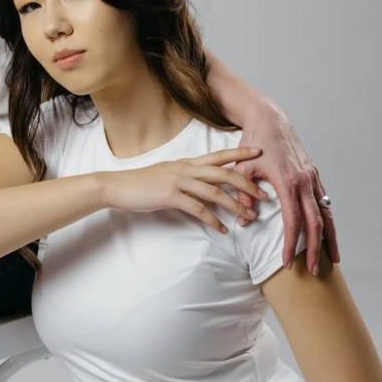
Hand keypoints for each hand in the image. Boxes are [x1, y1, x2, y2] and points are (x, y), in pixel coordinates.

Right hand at [100, 147, 265, 233]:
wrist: (117, 186)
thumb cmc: (141, 183)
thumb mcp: (167, 175)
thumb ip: (186, 178)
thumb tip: (202, 187)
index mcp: (186, 163)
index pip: (218, 156)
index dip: (239, 154)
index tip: (259, 153)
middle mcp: (185, 169)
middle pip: (223, 173)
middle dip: (246, 183)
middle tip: (264, 194)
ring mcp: (178, 181)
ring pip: (214, 192)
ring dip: (234, 205)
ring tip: (248, 216)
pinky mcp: (170, 196)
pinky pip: (198, 209)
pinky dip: (213, 220)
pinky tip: (222, 229)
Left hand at [232, 103, 339, 274]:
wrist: (268, 119)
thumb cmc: (254, 143)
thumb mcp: (242, 168)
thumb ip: (243, 194)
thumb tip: (245, 217)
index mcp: (288, 182)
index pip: (292, 221)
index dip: (289, 244)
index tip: (286, 263)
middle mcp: (305, 182)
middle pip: (315, 223)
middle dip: (315, 249)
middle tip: (313, 270)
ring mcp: (312, 178)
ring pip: (326, 213)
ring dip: (329, 238)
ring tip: (333, 259)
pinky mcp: (314, 175)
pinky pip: (325, 202)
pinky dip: (328, 220)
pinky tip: (328, 234)